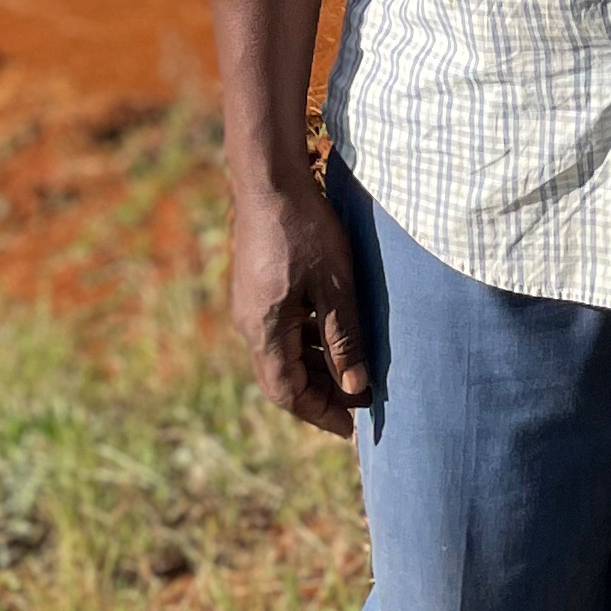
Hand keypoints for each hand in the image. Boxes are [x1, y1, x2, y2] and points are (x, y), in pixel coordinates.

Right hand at [229, 174, 373, 438]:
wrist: (269, 182)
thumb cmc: (306, 231)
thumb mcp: (336, 285)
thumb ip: (345, 337)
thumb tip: (355, 387)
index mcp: (265, 331)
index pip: (288, 393)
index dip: (320, 414)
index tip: (352, 428)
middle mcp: (251, 325)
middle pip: (284, 377)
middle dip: (321, 396)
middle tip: (359, 407)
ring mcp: (252, 306)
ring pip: (284, 353)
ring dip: (317, 367)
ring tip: (355, 375)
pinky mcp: (258, 289)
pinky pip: (283, 329)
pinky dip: (310, 341)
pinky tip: (337, 335)